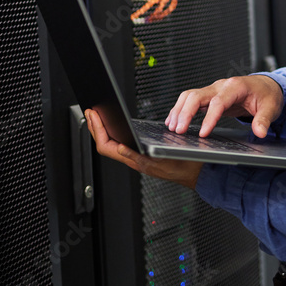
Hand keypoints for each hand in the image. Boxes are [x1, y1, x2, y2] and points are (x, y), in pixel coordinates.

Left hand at [84, 109, 202, 189]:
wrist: (195, 172)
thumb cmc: (183, 167)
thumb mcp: (162, 160)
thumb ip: (139, 157)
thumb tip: (119, 148)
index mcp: (135, 161)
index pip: (106, 146)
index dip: (98, 130)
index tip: (94, 115)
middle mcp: (133, 160)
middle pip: (105, 144)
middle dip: (95, 127)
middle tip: (90, 112)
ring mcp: (136, 158)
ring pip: (111, 144)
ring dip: (102, 129)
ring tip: (97, 117)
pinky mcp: (141, 155)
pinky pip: (121, 144)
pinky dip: (113, 133)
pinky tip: (113, 127)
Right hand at [165, 75, 284, 138]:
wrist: (265, 85)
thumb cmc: (267, 94)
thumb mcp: (271, 107)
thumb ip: (264, 119)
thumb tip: (260, 132)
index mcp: (236, 87)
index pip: (218, 102)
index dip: (209, 118)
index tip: (203, 133)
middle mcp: (221, 85)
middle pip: (197, 95)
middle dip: (185, 113)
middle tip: (179, 130)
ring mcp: (214, 89)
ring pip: (190, 96)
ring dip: (179, 110)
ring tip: (172, 127)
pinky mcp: (209, 95)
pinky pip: (191, 99)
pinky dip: (180, 109)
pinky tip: (174, 120)